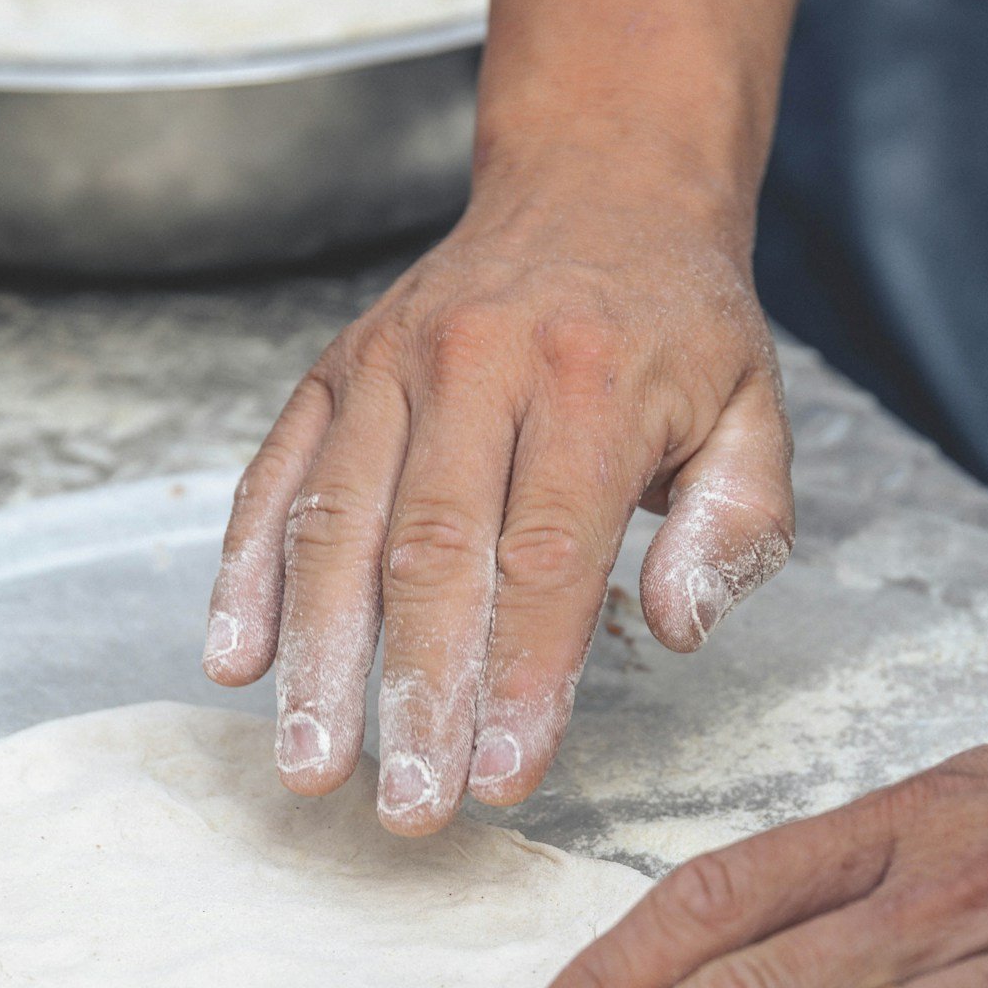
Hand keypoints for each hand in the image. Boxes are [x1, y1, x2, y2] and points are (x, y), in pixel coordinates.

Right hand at [203, 145, 792, 832]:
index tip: (503, 778)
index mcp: (590, 381)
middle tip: (407, 805)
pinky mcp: (333, 371)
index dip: (520, 676)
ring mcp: (388, 364)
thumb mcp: (754, 409)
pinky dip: (244, 571)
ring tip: (311, 765)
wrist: (597, 182)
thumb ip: (738, 525)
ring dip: (317, 657)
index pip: (546, 555)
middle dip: (413, 693)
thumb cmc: (676, 324)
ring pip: (337, 524)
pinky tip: (234, 661)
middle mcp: (476, 363)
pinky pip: (274, 476)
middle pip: (430, 552)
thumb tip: (676, 626)